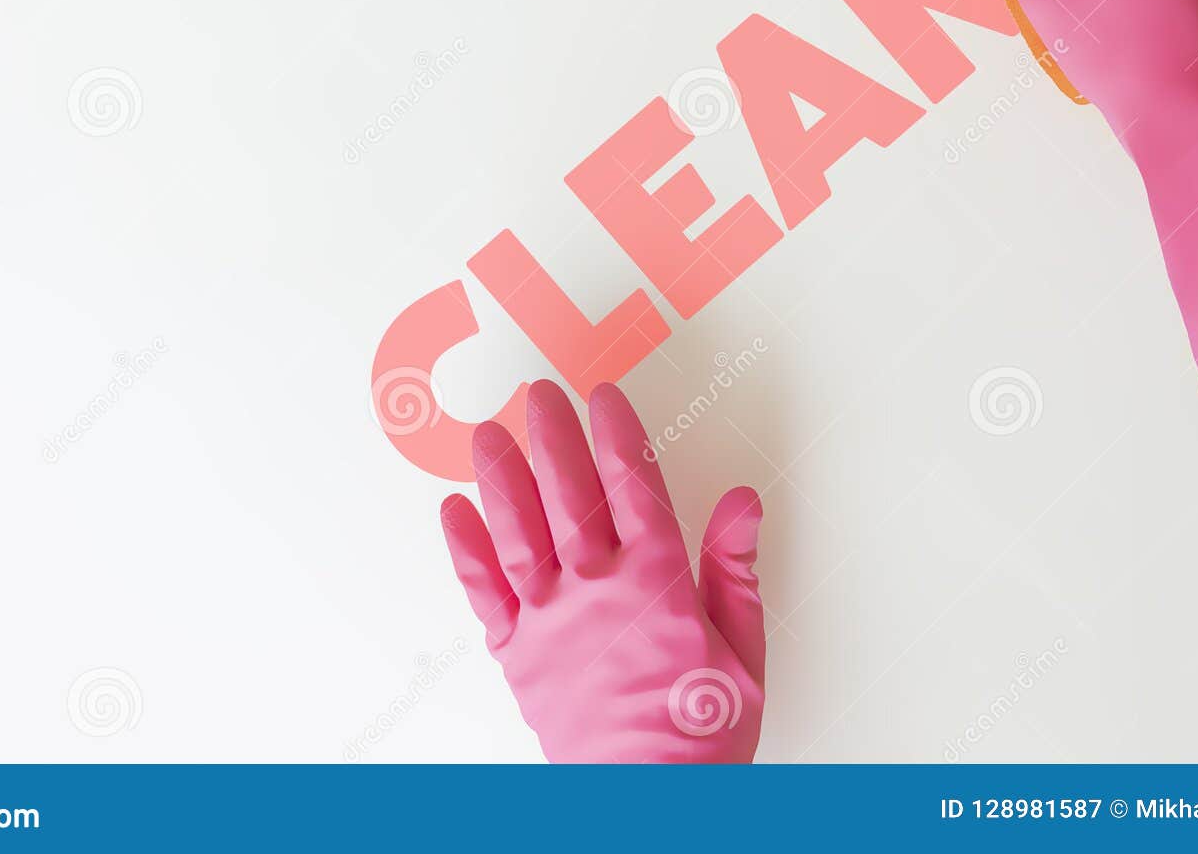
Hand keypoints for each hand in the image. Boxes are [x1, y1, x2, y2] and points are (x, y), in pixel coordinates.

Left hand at [440, 379, 765, 761]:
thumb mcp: (743, 650)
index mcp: (656, 579)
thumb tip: (742, 503)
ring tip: (488, 434)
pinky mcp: (518, 653)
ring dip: (502, 476)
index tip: (604, 398)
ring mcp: (549, 618)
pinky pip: (484, 591)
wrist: (647, 803)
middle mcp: (595, 586)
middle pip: (569, 492)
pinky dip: (466, 548)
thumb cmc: (698, 734)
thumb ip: (735, 570)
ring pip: (519, 529)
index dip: (618, 434)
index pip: (634, 485)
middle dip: (554, 436)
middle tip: (539, 394)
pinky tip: (453, 511)